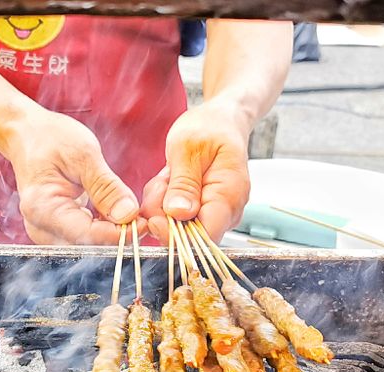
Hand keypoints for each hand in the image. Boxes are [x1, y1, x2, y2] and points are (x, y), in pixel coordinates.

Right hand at [3, 108, 146, 244]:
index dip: (119, 234)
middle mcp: (40, 227)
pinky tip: (115, 213)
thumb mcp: (83, 155)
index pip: (87, 235)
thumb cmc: (50, 139)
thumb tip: (128, 215)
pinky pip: (84, 238)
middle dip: (117, 235)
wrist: (28, 136)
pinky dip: (103, 228)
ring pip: (88, 245)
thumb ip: (106, 187)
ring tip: (130, 211)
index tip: (143, 222)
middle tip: (142, 215)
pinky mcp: (55, 231)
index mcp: (43, 208)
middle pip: (87, 246)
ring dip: (112, 233)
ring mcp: (46, 232)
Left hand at [141, 98, 251, 242]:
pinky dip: (164, 202)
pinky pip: (175, 218)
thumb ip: (183, 183)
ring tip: (168, 176)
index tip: (155, 218)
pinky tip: (169, 181)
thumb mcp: (187, 149)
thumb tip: (179, 214)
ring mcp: (215, 213)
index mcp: (229, 195)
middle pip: (188, 236)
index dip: (176, 235)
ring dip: (162, 205)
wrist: (219, 122)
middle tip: (162, 183)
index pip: (205, 237)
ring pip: (178, 227)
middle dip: (164, 215)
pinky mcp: (201, 212)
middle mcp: (227, 211)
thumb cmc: (209, 129)